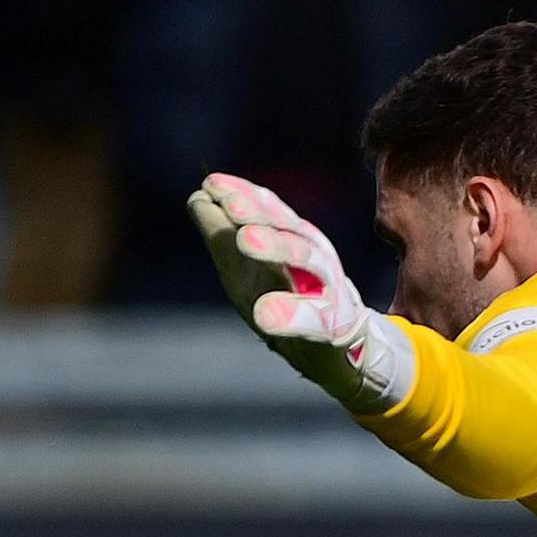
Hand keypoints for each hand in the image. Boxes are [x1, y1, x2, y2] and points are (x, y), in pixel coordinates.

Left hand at [188, 172, 413, 410]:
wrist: (338, 352)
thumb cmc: (288, 305)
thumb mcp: (248, 271)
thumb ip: (224, 235)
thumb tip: (198, 196)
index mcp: (293, 244)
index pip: (270, 212)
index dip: (244, 196)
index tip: (212, 183)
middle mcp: (315, 260)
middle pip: (291, 229)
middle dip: (260, 214)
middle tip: (228, 204)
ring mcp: (330, 291)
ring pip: (310, 261)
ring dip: (278, 248)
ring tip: (246, 240)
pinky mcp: (336, 326)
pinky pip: (316, 319)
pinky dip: (293, 315)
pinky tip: (268, 314)